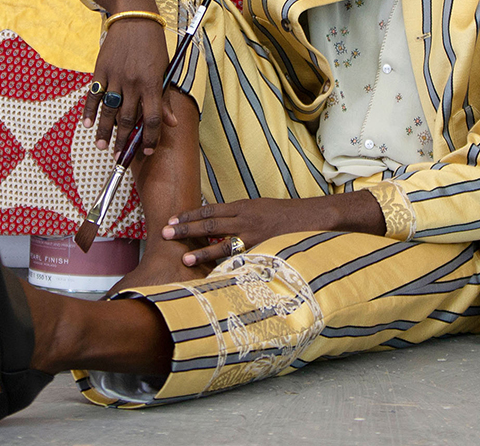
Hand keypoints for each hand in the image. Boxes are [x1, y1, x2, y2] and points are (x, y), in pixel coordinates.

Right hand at [82, 0, 175, 154]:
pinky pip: (93, 94)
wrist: (134, 18)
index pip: (152, 118)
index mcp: (153, 83)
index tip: (145, 151)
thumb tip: (170, 123)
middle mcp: (133, 82)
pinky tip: (87, 124)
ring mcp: (115, 76)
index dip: (149, 138)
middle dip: (124, 141)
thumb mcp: (164, 70)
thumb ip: (165, 97)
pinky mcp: (101, 70)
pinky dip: (89, 110)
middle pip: (127, 119)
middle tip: (120, 156)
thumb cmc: (153, 45)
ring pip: (109, 111)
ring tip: (102, 146)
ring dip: (105, 131)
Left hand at [162, 198, 300, 265]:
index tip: (172, 219)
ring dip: (201, 250)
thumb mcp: (261, 207)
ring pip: (222, 241)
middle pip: (210, 222)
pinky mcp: (264, 248)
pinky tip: (214, 273)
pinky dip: (227, 265)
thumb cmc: (288, 214)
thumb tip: (221, 223)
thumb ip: (241, 215)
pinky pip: (241, 257)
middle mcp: (246, 218)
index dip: (190, 214)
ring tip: (184, 258)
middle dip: (186, 228)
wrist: (314, 215)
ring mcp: (255, 234)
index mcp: (244, 206)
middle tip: (165, 232)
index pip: (211, 209)